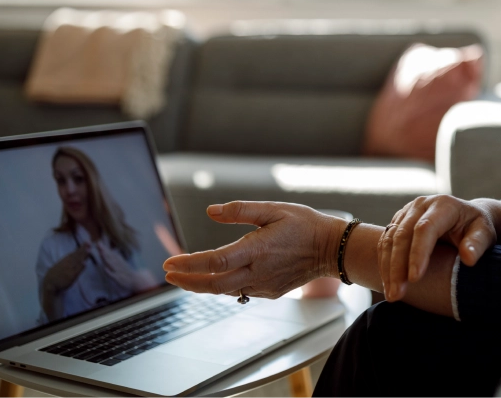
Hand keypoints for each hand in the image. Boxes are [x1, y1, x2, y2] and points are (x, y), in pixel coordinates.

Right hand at [43, 242, 89, 293]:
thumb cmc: (56, 275)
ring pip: (77, 262)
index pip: (75, 253)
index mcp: (65, 260)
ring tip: (89, 250)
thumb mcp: (61, 264)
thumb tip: (76, 255)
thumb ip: (68, 260)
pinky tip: (85, 263)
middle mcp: (67, 264)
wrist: (50, 284)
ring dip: (83, 256)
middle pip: (77, 256)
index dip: (81, 247)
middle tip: (89, 243)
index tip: (87, 242)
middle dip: (83, 249)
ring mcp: (69, 270)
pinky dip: (80, 268)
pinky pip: (76, 272)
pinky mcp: (70, 277)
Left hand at [96, 240, 156, 291]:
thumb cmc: (127, 272)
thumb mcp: (122, 263)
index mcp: (119, 261)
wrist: (136, 280)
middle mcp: (118, 264)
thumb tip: (112, 250)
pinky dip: (109, 272)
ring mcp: (118, 271)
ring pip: (111, 264)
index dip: (104, 248)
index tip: (98, 242)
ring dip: (106, 258)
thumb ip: (117, 257)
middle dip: (104, 251)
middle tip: (98, 244)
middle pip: (110, 257)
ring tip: (101, 253)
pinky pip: (113, 275)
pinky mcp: (118, 278)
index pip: (110, 253)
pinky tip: (105, 269)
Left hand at [162, 201, 346, 298]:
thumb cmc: (305, 225)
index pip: (214, 261)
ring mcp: (264, 285)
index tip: (169, 262)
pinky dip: (223, 285)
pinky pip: (240, 291)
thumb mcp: (273, 209)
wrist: (332, 249)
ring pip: (224, 291)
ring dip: (201, 285)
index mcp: (257, 250)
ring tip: (184, 277)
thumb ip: (240, 210)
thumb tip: (211, 211)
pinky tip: (216, 277)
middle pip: (213, 284)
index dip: (188, 264)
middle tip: (168, 274)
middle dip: (187, 281)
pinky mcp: (270, 292)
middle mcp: (258, 272)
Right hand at [379, 195, 496, 301]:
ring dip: (387, 268)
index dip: (418, 253)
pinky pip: (386, 241)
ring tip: (392, 295)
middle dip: (397, 266)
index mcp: (444, 205)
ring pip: (390, 238)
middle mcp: (422, 205)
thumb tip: (469, 259)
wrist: (467, 217)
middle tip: (397, 294)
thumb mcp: (484, 233)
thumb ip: (477, 244)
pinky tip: (388, 283)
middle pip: (403, 234)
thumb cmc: (477, 228)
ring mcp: (408, 211)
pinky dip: (385, 263)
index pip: (425, 228)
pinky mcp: (399, 221)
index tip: (415, 279)